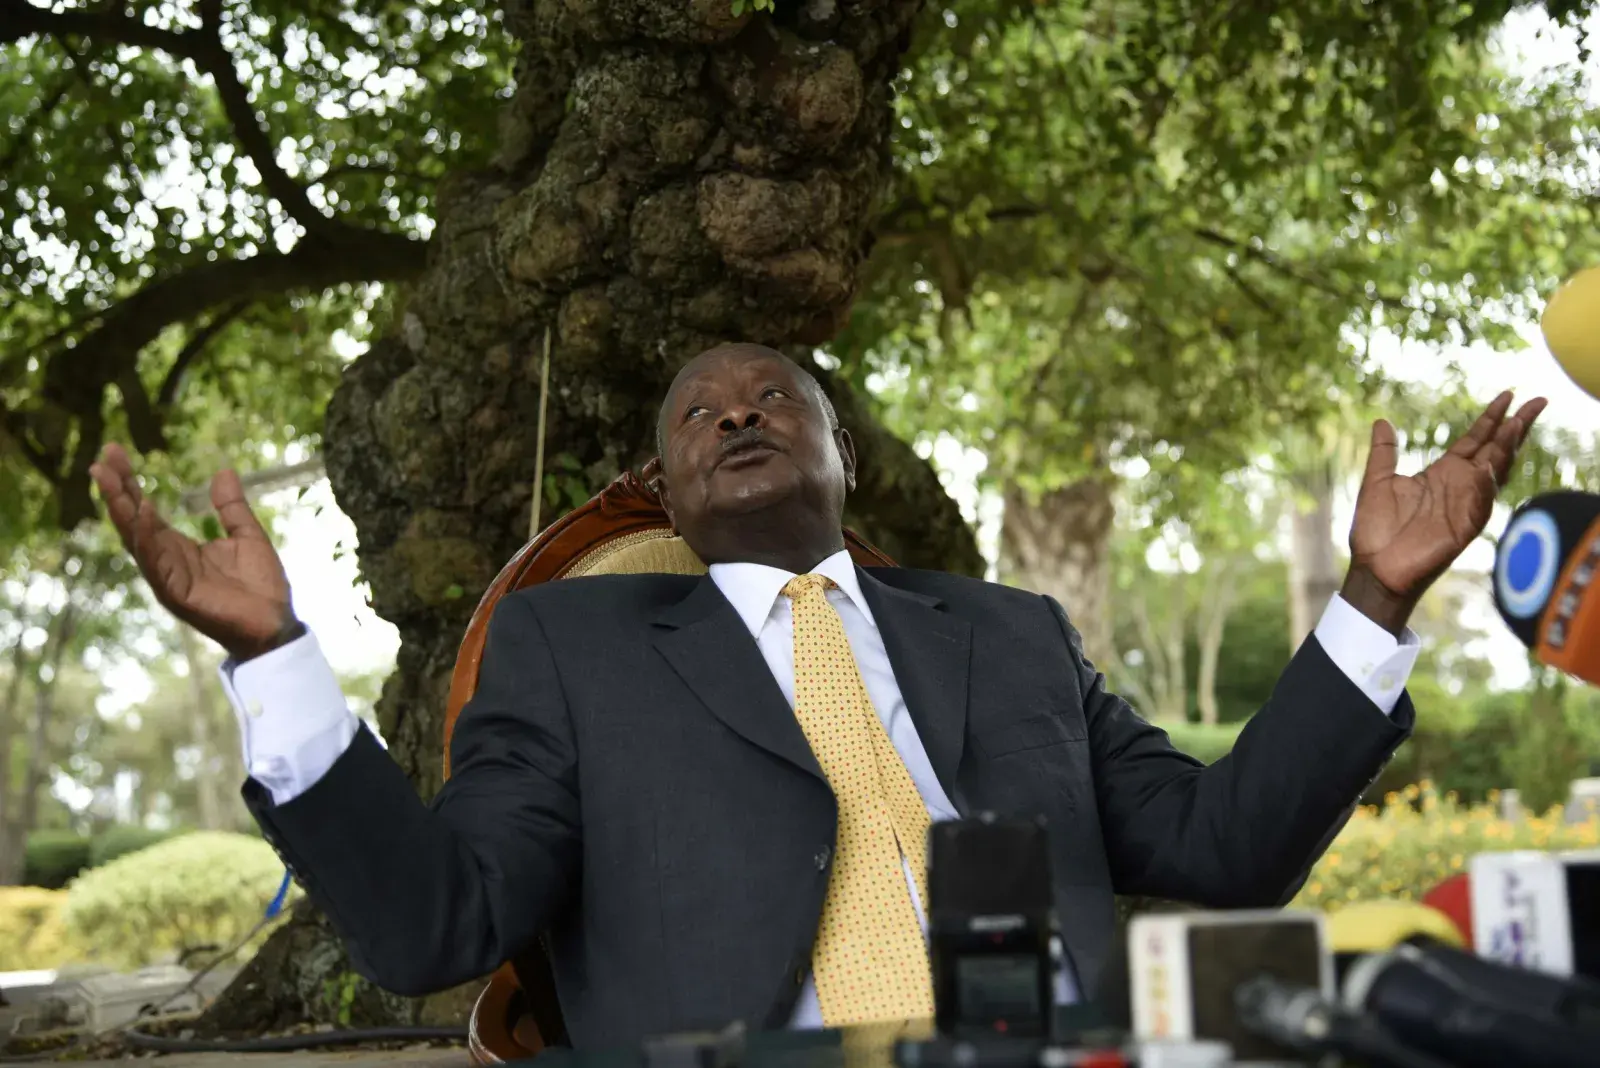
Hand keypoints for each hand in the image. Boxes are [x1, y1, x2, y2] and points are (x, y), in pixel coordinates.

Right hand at [89, 443, 300, 660]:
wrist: (275, 623)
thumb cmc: (260, 586)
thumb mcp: (247, 536)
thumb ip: (231, 507)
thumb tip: (224, 471)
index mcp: (178, 548)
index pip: (145, 511)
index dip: (130, 484)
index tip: (116, 452)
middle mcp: (166, 561)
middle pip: (133, 521)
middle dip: (117, 490)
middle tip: (103, 457)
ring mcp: (168, 578)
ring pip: (136, 539)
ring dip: (122, 509)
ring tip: (109, 479)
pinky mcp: (177, 593)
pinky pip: (156, 562)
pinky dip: (147, 538)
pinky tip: (141, 512)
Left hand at [1343, 391, 1547, 633]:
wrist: (1373, 568)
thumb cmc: (1376, 530)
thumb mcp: (1376, 480)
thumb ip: (1383, 451)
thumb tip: (1380, 420)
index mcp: (1442, 473)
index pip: (1475, 439)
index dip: (1492, 418)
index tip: (1508, 394)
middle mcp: (1459, 486)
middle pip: (1496, 450)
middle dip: (1516, 426)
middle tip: (1536, 401)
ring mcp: (1464, 506)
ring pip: (1494, 472)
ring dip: (1506, 450)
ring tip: (1516, 425)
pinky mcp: (1462, 528)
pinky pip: (1479, 504)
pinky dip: (1484, 486)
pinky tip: (1486, 468)